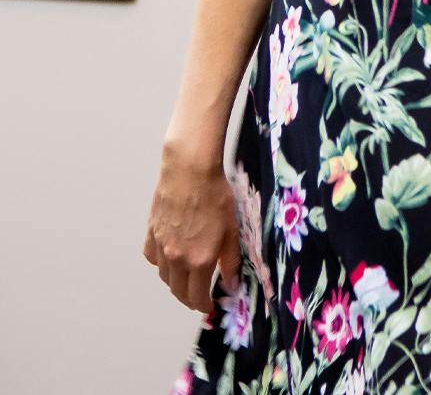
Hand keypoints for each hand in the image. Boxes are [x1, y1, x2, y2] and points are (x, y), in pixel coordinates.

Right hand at [143, 138, 242, 313]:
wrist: (190, 171)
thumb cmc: (216, 196)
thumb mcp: (232, 230)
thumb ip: (231, 261)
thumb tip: (231, 284)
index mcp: (199, 260)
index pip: (196, 296)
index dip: (203, 305)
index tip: (209, 305)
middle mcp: (176, 258)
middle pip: (177, 290)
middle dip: (189, 298)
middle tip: (199, 297)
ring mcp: (161, 246)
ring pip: (164, 276)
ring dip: (175, 283)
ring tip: (187, 279)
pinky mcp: (151, 233)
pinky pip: (153, 258)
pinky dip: (161, 264)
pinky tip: (170, 258)